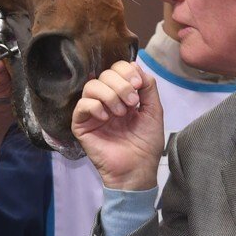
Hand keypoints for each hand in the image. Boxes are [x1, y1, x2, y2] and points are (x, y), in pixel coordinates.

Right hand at [72, 60, 164, 190]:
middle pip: (104, 74)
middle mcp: (106, 100)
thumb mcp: (154, 111)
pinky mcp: (81, 125)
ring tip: (121, 113)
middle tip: (133, 103)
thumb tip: (135, 65)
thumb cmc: (146, 143)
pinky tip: (106, 118)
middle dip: (121, 85)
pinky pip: (81, 105)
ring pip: (91, 86)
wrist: (137, 169)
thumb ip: (148, 88)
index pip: (116, 69)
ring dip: (109, 95)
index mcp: (122, 94)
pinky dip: (95, 106)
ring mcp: (93, 112)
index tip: (138, 85)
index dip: (126, 71)